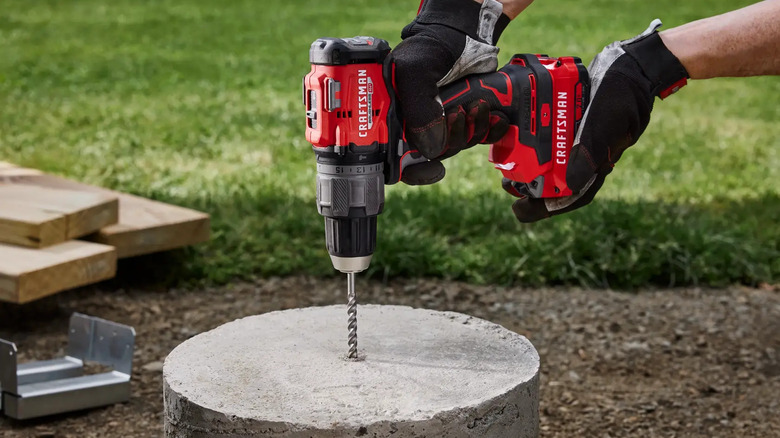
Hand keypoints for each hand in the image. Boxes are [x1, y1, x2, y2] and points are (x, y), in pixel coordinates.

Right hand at [392, 0, 509, 184]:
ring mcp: (442, 121)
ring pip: (459, 146)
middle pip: (435, 154)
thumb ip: (418, 112)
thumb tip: (432, 148)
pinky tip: (494, 116)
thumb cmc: (431, 47)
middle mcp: (417, 123)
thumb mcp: (414, 73)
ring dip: (474, 130)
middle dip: (453, 140)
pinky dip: (490, 131)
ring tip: (477, 105)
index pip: (398, 160)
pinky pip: (479, 137)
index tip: (434, 168)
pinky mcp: (466, 117)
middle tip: (458, 113)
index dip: (414, 171)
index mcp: (396, 118)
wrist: (464, 31)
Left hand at [508, 20, 689, 221]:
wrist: (629, 68)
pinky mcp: (570, 125)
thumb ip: (588, 152)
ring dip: (527, 166)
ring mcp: (576, 141)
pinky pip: (548, 139)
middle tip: (505, 185)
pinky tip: (516, 138)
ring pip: (548, 163)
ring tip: (505, 167)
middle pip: (555, 183)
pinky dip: (532, 141)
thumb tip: (569, 185)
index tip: (519, 210)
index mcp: (596, 166)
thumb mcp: (604, 125)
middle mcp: (584, 158)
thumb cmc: (621, 99)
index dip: (544, 207)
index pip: (570, 196)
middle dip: (529, 189)